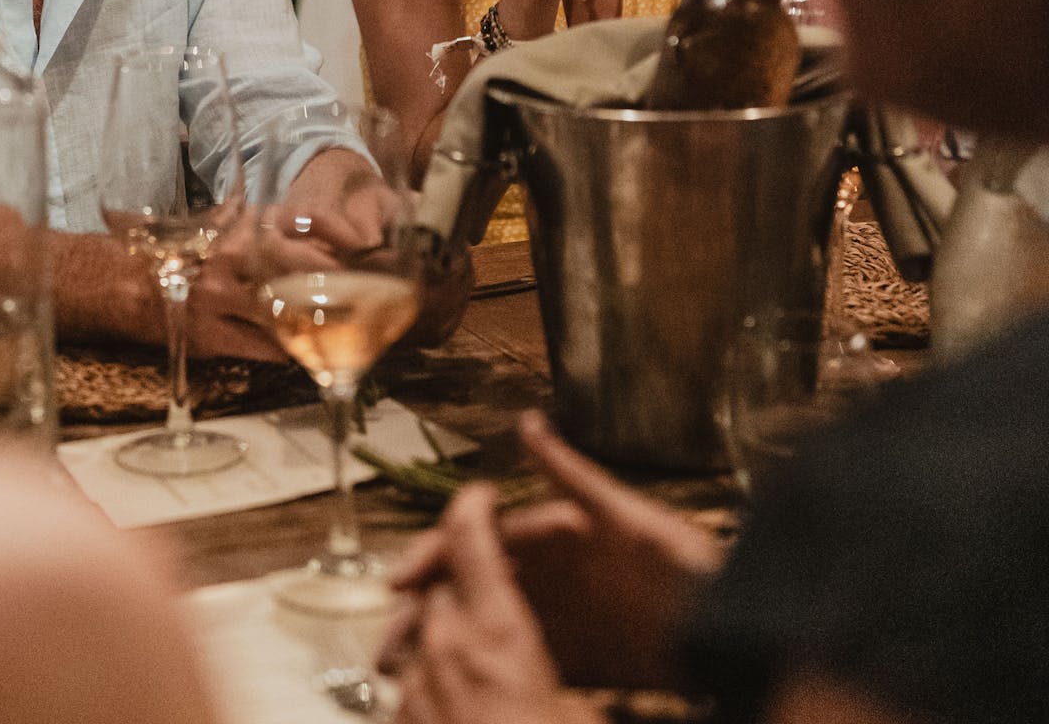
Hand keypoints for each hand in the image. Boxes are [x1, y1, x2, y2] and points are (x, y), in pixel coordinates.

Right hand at [383, 412, 722, 692]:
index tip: (398, 584)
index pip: (475, 543)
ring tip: (404, 680)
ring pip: (483, 633)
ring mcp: (557, 619)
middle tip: (386, 648)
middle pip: (469, 592)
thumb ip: (573, 475)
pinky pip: (516, 670)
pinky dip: (485, 679)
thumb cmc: (683, 565)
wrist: (731, 631)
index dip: (432, 558)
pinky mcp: (575, 663)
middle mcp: (546, 574)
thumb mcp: (628, 517)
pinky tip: (459, 700)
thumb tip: (528, 421)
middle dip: (424, 616)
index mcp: (550, 535)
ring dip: (444, 650)